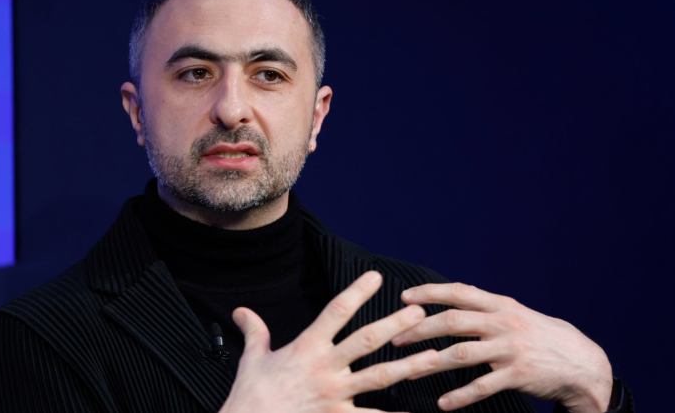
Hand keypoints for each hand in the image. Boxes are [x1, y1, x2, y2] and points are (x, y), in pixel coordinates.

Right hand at [219, 271, 438, 412]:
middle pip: (366, 341)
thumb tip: (242, 311)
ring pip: (379, 377)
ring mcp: (334, 395)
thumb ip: (255, 332)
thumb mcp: (251, 360)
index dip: (357, 292)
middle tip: (419, 314)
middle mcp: (325, 368)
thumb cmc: (250, 396)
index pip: (336, 312)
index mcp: (306, 347)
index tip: (377, 277)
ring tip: (432, 356)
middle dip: (395, 325)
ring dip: (408, 365)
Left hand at [392, 283, 612, 412]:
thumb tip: (453, 303)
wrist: (581, 363)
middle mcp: (503, 323)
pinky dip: (460, 396)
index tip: (405, 298)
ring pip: (461, 354)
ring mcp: (510, 349)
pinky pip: (482, 387)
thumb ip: (487, 310)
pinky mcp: (518, 375)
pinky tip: (443, 404)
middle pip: (453, 322)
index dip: (431, 293)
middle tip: (396, 338)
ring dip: (430, 363)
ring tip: (408, 371)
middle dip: (420, 329)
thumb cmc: (541, 337)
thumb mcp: (517, 315)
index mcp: (501, 305)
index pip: (460, 292)